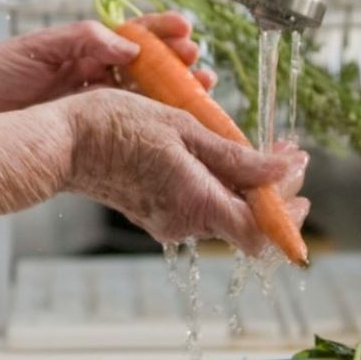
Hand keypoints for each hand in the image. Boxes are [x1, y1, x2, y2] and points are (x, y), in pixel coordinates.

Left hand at [0, 14, 211, 123]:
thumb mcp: (31, 49)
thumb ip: (80, 40)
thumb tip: (126, 43)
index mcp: (76, 49)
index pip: (128, 35)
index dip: (159, 33)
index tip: (185, 31)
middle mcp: (86, 76)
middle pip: (144, 68)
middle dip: (176, 64)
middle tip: (200, 66)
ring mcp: (85, 107)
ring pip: (140, 99)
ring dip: (171, 95)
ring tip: (199, 91)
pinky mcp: (79, 135)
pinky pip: (121, 128)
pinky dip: (148, 126)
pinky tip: (169, 126)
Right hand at [58, 87, 309, 254]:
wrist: (62, 142)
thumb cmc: (115, 127)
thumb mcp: (183, 129)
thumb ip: (236, 157)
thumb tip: (282, 171)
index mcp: (196, 203)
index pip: (261, 232)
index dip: (288, 212)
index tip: (298, 172)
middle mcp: (184, 222)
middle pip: (246, 222)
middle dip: (273, 191)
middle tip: (284, 155)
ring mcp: (168, 221)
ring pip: (224, 211)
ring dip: (247, 184)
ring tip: (255, 148)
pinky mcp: (155, 213)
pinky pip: (200, 204)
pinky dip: (219, 184)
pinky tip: (218, 155)